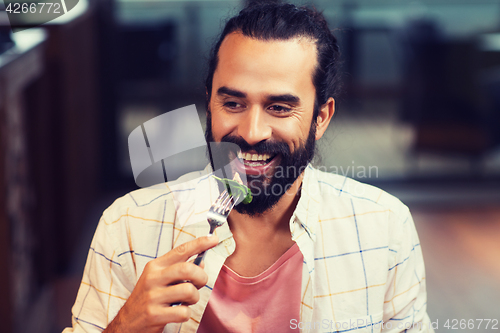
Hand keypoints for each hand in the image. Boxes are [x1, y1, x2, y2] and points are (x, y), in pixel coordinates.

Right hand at [104, 235, 218, 332]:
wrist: (127, 323)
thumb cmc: (149, 298)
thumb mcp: (160, 279)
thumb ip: (179, 270)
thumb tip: (201, 263)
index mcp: (155, 267)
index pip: (181, 250)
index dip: (199, 243)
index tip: (213, 239)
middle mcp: (153, 278)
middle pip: (187, 269)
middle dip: (201, 277)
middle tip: (199, 284)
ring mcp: (152, 296)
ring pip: (188, 291)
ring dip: (194, 298)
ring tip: (186, 301)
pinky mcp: (154, 314)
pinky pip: (183, 312)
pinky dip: (186, 314)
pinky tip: (177, 313)